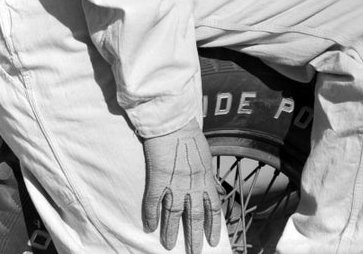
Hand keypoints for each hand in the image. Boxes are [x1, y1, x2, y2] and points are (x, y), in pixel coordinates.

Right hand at [141, 118, 221, 253]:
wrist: (173, 121)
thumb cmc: (190, 134)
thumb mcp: (206, 155)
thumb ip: (207, 173)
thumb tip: (211, 186)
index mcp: (206, 178)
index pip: (213, 208)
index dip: (213, 226)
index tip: (212, 240)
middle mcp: (192, 184)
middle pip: (194, 216)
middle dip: (194, 237)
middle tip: (193, 252)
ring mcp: (175, 182)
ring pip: (174, 214)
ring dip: (171, 232)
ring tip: (169, 246)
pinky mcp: (158, 178)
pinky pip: (154, 202)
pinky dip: (151, 215)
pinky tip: (149, 227)